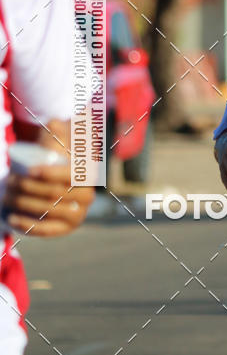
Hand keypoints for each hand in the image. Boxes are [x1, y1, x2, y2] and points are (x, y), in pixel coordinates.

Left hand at [4, 119, 94, 236]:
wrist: (63, 174)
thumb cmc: (59, 151)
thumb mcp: (60, 138)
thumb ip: (58, 126)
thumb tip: (53, 124)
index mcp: (89, 173)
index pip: (71, 176)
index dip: (51, 174)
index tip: (29, 170)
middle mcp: (88, 195)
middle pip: (55, 194)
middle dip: (27, 189)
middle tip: (9, 182)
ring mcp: (79, 214)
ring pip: (47, 211)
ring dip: (23, 205)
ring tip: (6, 197)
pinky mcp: (68, 228)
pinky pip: (48, 231)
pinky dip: (29, 226)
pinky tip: (12, 219)